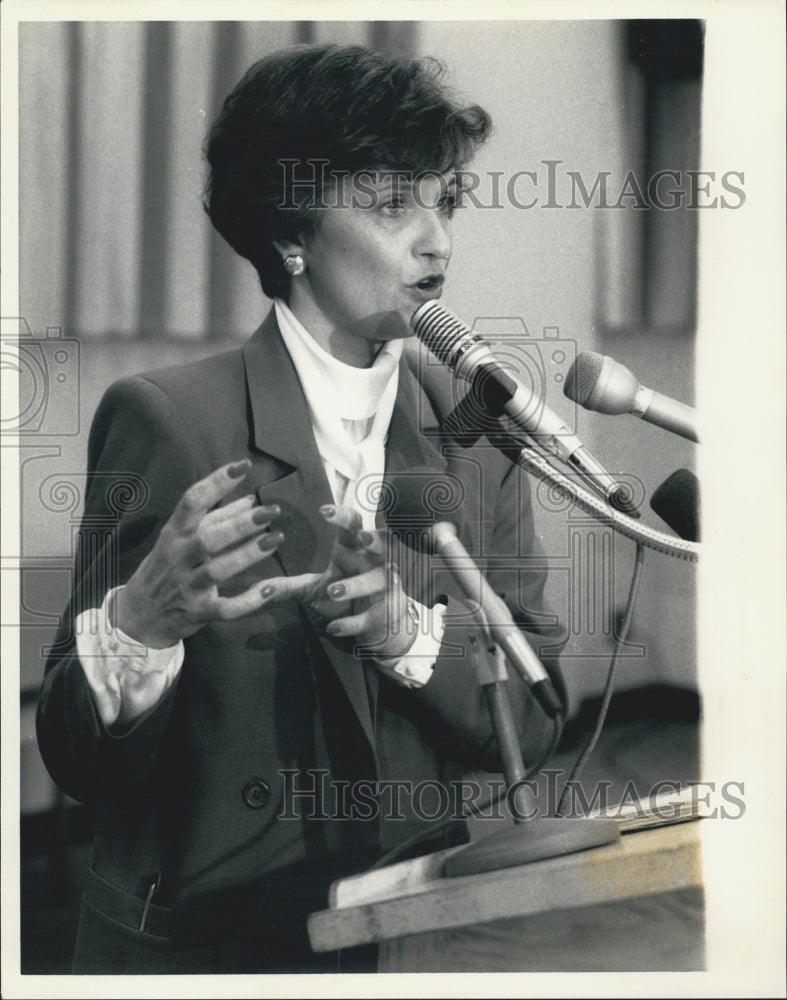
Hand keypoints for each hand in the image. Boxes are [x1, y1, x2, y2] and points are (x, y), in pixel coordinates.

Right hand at [114, 459, 282, 646]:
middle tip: (271, 510)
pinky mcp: (199, 612)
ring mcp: (188, 587)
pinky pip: (226, 609)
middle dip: (240, 523)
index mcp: (174, 534)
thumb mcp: (181, 539)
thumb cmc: (166, 567)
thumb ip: (215, 518)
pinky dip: (249, 602)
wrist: (140, 616)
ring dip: (248, 554)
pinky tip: (270, 589)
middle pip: (208, 537)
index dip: (217, 482)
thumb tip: (250, 499)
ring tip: (276, 539)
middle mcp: (178, 558)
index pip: (192, 502)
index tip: (242, 466)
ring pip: (218, 570)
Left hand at [262, 505, 418, 658]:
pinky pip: (371, 616)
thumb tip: (255, 587)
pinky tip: (333, 628)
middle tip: (360, 537)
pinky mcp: (387, 614)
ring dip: (356, 584)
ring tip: (333, 590)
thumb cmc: (345, 595)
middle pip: (381, 544)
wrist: (378, 625)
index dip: (343, 516)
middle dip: (374, 539)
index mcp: (355, 551)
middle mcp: (374, 563)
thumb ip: (288, 586)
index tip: (324, 511)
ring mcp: (385, 588)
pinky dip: (352, 622)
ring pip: (377, 580)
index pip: (355, 525)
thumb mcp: (314, 588)